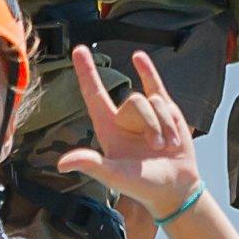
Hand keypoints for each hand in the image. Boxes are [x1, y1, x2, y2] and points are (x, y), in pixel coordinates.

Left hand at [58, 47, 203, 223]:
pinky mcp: (167, 112)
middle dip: (150, 122)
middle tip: (157, 147)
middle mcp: (124, 119)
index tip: (78, 50)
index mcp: (108, 130)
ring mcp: (146, 114)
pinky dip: (148, 71)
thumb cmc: (142, 186)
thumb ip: (92, 164)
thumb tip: (62, 163)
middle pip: (134, 101)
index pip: (94, 94)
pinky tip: (139, 58)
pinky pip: (156, 85)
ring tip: (167, 146)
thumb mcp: (115, 176)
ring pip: (154, 101)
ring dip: (165, 124)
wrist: (176, 189)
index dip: (86, 72)